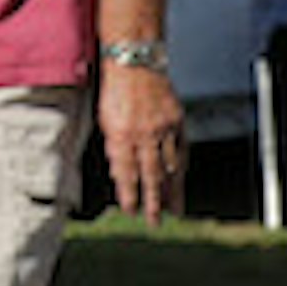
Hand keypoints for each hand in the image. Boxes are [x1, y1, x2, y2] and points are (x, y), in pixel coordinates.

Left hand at [98, 58, 185, 219]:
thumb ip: (113, 147)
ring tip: (173, 210)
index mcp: (122, 133)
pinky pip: (181, 151)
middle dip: (153, 202)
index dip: (129, 194)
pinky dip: (181, 169)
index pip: (126, 172)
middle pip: (151, 175)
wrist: (136, 63)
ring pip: (170, 167)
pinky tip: (180, 181)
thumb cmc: (116, 90)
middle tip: (154, 222)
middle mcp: (144, 133)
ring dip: (171, 191)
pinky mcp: (178, 121)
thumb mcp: (104, 119)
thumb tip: (119, 175)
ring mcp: (164, 128)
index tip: (130, 211)